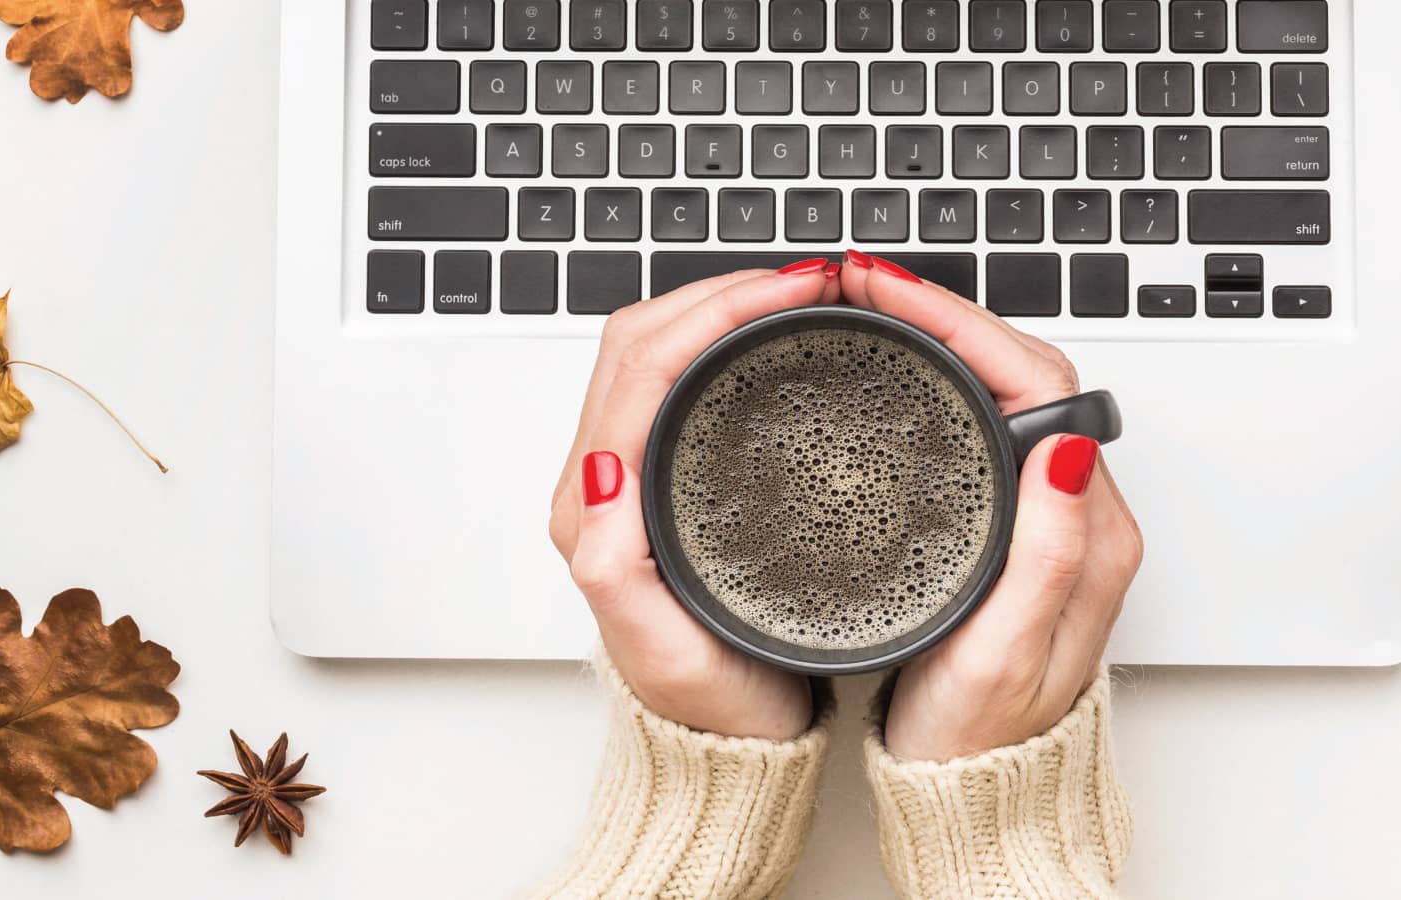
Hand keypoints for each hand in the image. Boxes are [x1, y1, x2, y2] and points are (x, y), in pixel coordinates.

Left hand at [549, 260, 841, 740]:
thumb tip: (602, 475)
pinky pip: (683, 381)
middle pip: (642, 340)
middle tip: (807, 281)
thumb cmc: (710, 708)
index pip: (639, 367)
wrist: (730, 750)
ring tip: (798, 294)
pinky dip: (728, 340)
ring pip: (660, 352)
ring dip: (722, 307)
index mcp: (594, 512)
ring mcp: (632, 479)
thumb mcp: (666, 654)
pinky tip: (778, 340)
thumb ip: (617, 569)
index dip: (714, 312)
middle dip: (720, 291)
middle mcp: (602, 486)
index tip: (790, 293)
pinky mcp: (666, 481)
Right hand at [837, 250, 1143, 760]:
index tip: (890, 295)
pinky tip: (890, 370)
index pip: (1037, 381)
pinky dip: (932, 378)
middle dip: (942, 311)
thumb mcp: (1008, 655)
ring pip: (997, 387)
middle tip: (862, 284)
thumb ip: (1046, 554)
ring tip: (868, 306)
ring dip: (937, 336)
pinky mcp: (1007, 523)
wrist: (976, 796)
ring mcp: (1041, 512)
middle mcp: (1073, 510)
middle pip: (1019, 367)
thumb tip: (1066, 447)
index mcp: (1087, 531)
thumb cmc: (984, 739)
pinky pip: (979, 421)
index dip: (960, 323)